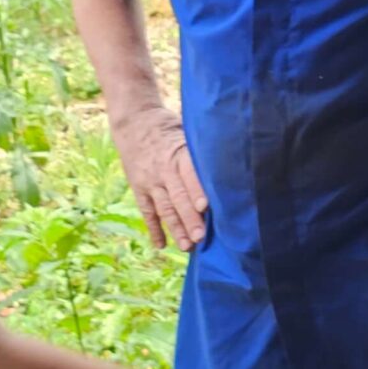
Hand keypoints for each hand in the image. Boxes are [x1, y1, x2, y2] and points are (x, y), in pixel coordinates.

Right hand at [110, 107, 205, 249]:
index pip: (188, 174)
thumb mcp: (186, 131)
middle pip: (177, 196)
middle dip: (189, 217)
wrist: (133, 122)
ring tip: (187, 246)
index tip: (205, 207)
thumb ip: (203, 150)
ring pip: (164, 208)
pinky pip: (147, 211)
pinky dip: (154, 228)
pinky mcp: (139, 189)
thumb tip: (234, 163)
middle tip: (201, 236)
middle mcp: (163, 169)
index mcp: (178, 153)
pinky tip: (161, 245)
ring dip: (175, 228)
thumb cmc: (170, 128)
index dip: (196, 190)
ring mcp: (149, 181)